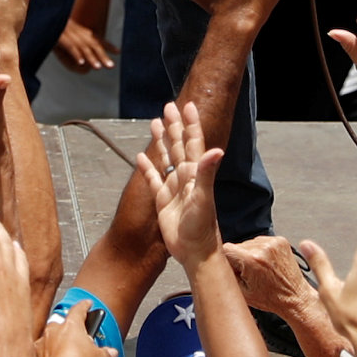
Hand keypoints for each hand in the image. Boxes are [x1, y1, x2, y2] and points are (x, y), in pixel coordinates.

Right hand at [130, 103, 223, 275]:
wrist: (195, 251)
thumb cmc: (202, 227)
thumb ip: (207, 173)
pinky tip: (141, 157)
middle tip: (168, 107)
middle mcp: (185, 177)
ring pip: (166, 158)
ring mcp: (174, 188)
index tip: (188, 105)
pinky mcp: (163, 200)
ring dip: (161, 141)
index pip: (193, 142)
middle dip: (174, 126)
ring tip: (155, 124)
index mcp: (195, 173)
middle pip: (178, 145)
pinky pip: (153, 179)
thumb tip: (216, 150)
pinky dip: (147, 167)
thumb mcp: (204, 198)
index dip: (191, 124)